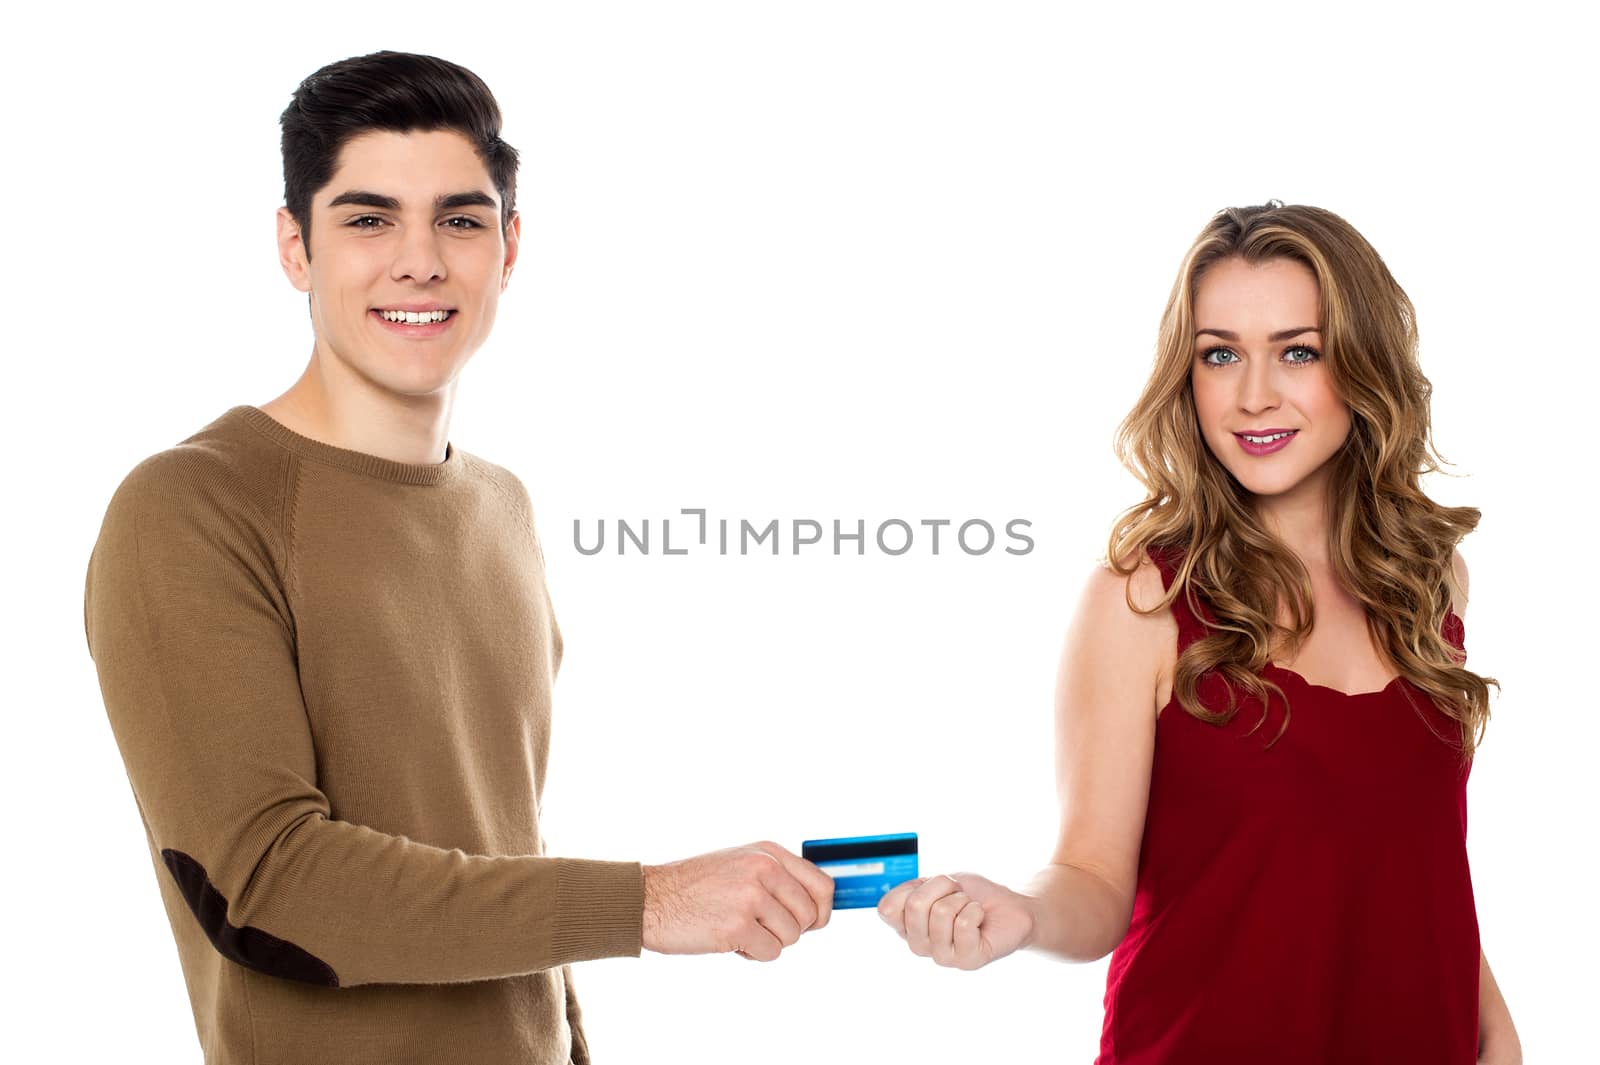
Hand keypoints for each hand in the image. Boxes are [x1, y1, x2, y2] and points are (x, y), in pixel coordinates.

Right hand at [642, 841, 834, 960]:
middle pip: (809, 916)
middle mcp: (764, 868)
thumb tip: (820, 908)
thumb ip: (778, 877)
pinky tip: (728, 940)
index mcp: (768, 852)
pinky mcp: (738, 924)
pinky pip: (769, 952)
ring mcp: (751, 895)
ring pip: (791, 937)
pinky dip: (752, 954)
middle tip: (761, 928)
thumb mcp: (741, 864)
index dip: (821, 911)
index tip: (809, 923)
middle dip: (789, 930)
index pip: (822, 885)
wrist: (651, 899)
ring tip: (739, 930)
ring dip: (767, 942)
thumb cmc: (696, 887)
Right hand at [877, 872, 1034, 970]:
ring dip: (962, 900)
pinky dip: (975, 911)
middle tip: (957, 897)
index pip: (887, 908)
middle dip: (943, 888)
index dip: (916, 887)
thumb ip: (909, 892)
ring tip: (970, 909)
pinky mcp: (966, 961)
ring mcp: (941, 956)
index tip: (936, 889)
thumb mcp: (936, 882)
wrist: (1009, 906)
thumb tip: (886, 908)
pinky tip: (980, 920)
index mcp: (906, 927)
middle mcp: (919, 945)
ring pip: (941, 912)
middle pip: (915, 905)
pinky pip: (963, 924)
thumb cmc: (972, 894)